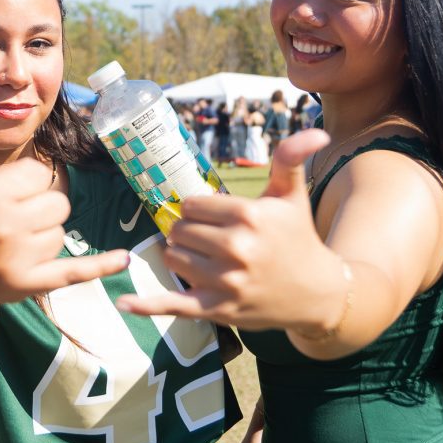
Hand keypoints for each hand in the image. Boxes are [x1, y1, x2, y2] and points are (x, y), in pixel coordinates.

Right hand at [0, 76, 128, 311]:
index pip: (38, 173)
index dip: (24, 178)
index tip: (2, 187)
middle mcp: (4, 227)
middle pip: (57, 203)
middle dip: (38, 203)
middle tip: (11, 210)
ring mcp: (16, 260)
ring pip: (60, 233)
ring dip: (44, 231)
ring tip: (11, 234)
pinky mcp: (25, 286)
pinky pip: (73, 273)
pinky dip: (100, 267)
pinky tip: (124, 258)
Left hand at [116, 129, 341, 330]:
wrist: (319, 292)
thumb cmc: (298, 237)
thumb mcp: (292, 195)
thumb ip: (290, 158)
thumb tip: (317, 132)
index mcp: (248, 216)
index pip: (191, 205)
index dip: (200, 210)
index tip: (218, 217)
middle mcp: (236, 248)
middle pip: (179, 230)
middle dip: (190, 232)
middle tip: (213, 239)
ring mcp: (226, 282)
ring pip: (173, 258)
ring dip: (182, 256)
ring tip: (209, 259)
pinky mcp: (218, 309)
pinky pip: (173, 305)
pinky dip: (146, 305)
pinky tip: (124, 302)